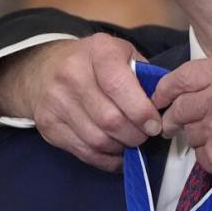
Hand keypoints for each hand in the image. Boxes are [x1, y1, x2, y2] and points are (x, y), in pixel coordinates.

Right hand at [0, 34, 161, 170]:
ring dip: (122, 148)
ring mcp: (56, 101)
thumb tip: (166, 105)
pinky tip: (117, 153)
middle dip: (135, 135)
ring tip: (131, 142)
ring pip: (98, 140)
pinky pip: (84, 152)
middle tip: (145, 136)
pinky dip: (106, 159)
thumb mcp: (123, 53)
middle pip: (110, 119)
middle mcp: (71, 74)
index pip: (119, 85)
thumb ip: (144, 75)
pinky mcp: (48, 125)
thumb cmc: (96, 63)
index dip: (141, 111)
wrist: (45, 68)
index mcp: (98, 51)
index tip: (154, 125)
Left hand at [151, 58, 211, 203]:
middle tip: (173, 125)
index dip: (165, 88)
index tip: (159, 97)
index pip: (182, 77)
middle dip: (174, 117)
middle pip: (179, 108)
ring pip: (189, 135)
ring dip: (198, 138)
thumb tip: (203, 88)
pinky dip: (211, 157)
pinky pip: (201, 158)